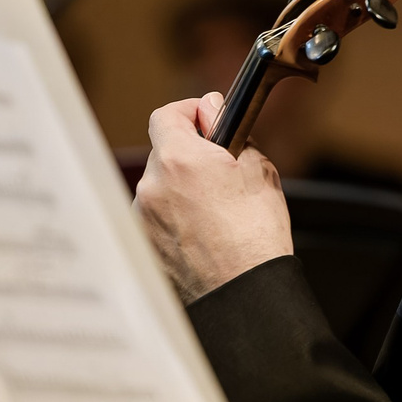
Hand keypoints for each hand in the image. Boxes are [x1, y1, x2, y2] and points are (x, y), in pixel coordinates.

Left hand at [135, 93, 292, 301]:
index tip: (208, 120)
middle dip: (190, 155)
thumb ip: (229, 131)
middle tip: (222, 171)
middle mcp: (152, 186)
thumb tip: (212, 109)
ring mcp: (143, 218)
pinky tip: (202, 234)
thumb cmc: (256, 235)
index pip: (166, 115)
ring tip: (215, 212)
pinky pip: (157, 218)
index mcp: (179, 159)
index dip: (189, 112)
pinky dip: (174, 218)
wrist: (245, 292)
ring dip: (181, 189)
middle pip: (165, 153)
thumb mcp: (258, 169)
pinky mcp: (143, 244)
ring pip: (161, 187)